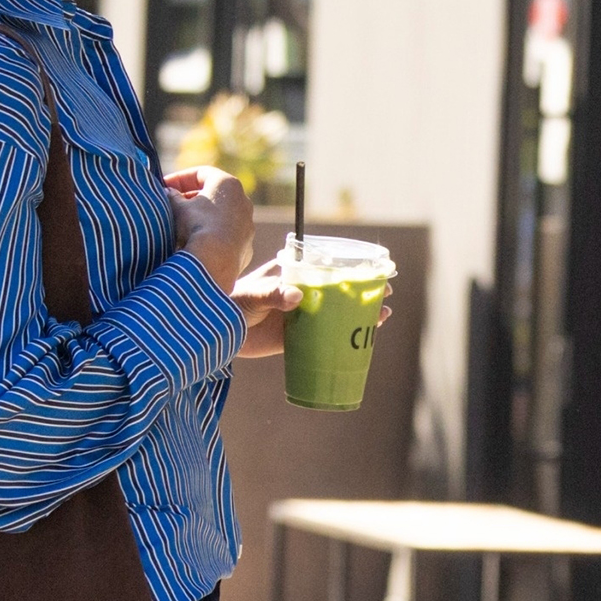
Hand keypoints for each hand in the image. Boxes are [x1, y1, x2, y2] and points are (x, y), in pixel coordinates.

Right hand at [165, 166, 252, 291]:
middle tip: (173, 205)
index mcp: (227, 184)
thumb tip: (168, 192)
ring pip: (222, 216)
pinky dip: (213, 237)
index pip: (201, 173)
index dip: (179, 178)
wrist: (215, 261)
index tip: (165, 187)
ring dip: (203, 218)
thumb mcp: (178, 207)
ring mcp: (247, 225)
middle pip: (213, 194)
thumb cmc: (196, 226)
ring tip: (183, 227)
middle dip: (191, 198)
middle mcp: (243, 201)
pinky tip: (198, 245)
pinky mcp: (247, 246)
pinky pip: (227, 237)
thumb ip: (172, 196)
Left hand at [233, 261, 393, 357]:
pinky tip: (363, 337)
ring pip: (337, 310)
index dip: (351, 265)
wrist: (214, 331)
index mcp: (290, 272)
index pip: (326, 263)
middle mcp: (300, 289)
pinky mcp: (297, 335)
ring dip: (360, 311)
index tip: (372, 268)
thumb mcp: (251, 295)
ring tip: (384, 313)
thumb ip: (271, 294)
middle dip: (363, 287)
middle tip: (386, 291)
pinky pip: (326, 334)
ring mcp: (301, 312)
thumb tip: (296, 296)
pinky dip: (345, 335)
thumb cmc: (229, 302)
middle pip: (338, 285)